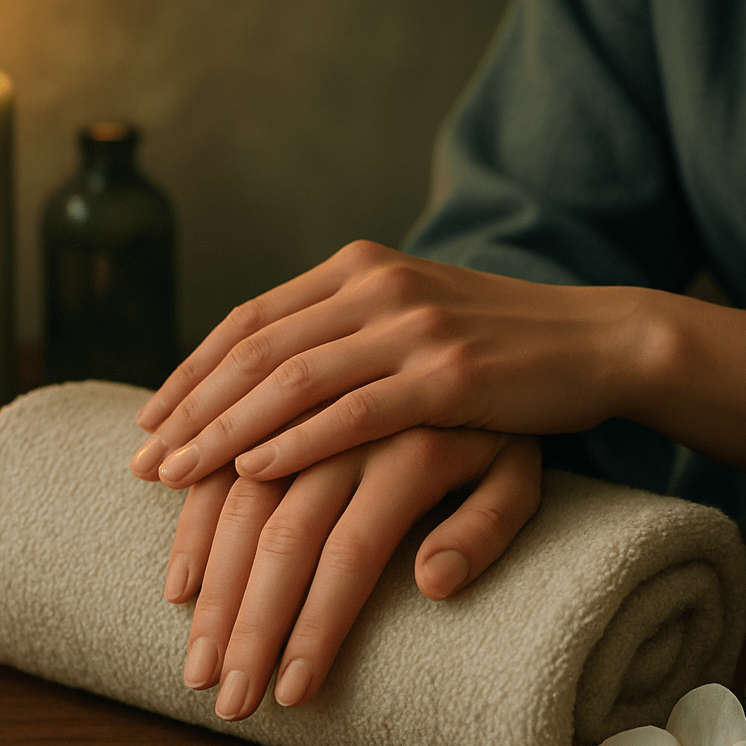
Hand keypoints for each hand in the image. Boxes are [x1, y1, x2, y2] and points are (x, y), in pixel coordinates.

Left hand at [130, 240, 648, 488]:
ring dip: (226, 431)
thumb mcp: (414, 320)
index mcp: (358, 269)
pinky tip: (254, 468)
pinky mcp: (453, 374)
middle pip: (257, 349)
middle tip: (144, 463)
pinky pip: (357, 410)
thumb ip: (345, 334)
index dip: (192, 372)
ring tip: (178, 477)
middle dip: (193, 410)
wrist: (601, 338)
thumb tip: (270, 378)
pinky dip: (297, 439)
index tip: (149, 422)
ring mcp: (414, 326)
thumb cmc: (500, 344)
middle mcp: (376, 286)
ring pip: (294, 379)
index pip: (250, 319)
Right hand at [168, 427, 541, 720]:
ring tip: (195, 666)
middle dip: (247, 623)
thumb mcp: (517, 477)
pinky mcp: (273, 396)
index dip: (316, 624)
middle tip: (224, 698)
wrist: (473, 338)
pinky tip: (178, 584)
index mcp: (413, 449)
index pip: (352, 550)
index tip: (290, 695)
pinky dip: (189, 519)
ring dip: (208, 586)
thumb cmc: (496, 432)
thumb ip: (484, 529)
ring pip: (237, 495)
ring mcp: (303, 406)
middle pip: (283, 532)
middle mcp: (349, 424)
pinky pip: (218, 453)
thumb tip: (435, 584)